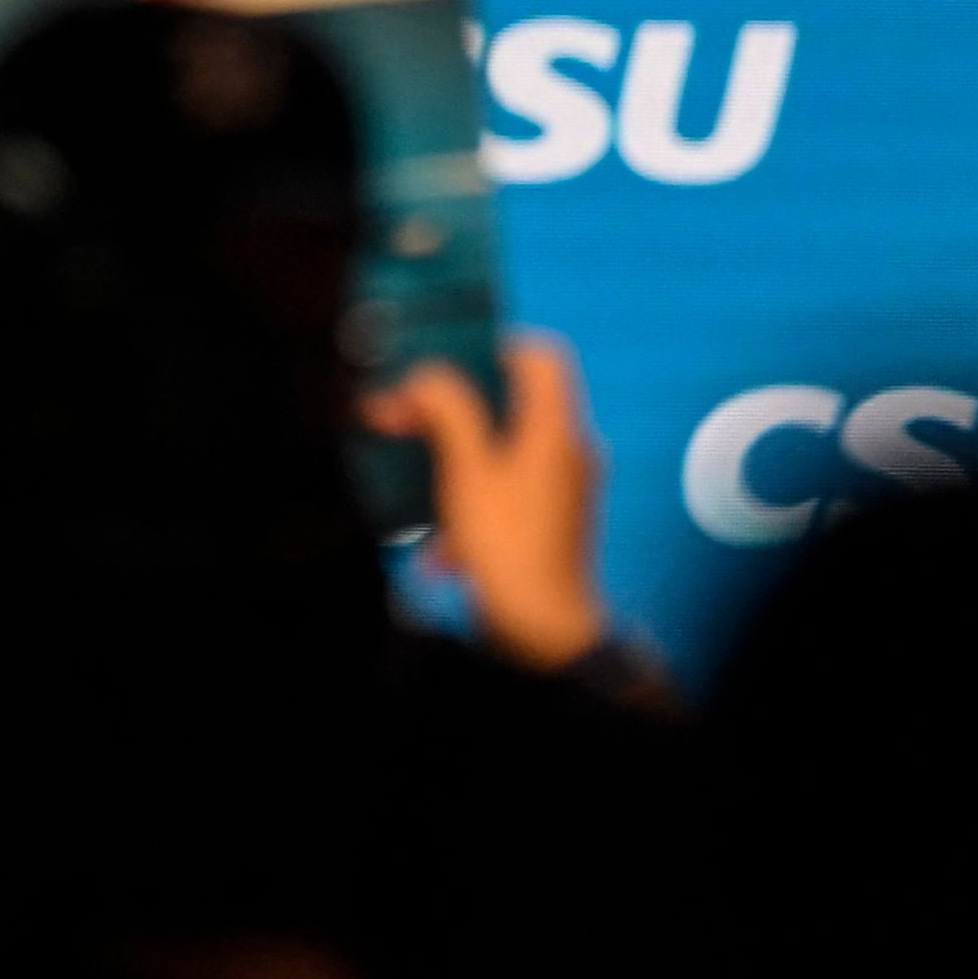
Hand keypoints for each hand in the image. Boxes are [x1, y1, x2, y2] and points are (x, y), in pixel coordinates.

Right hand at [366, 332, 610, 671]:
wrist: (542, 630)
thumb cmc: (509, 548)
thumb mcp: (466, 472)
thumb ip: (448, 413)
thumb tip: (428, 377)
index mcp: (556, 431)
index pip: (542, 358)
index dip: (497, 347)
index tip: (451, 360)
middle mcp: (569, 453)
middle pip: (514, 405)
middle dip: (455, 412)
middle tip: (408, 417)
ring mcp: (565, 491)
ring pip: (504, 452)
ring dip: (456, 461)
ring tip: (416, 481)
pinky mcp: (553, 524)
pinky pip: (508, 494)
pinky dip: (473, 505)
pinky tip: (441, 546)